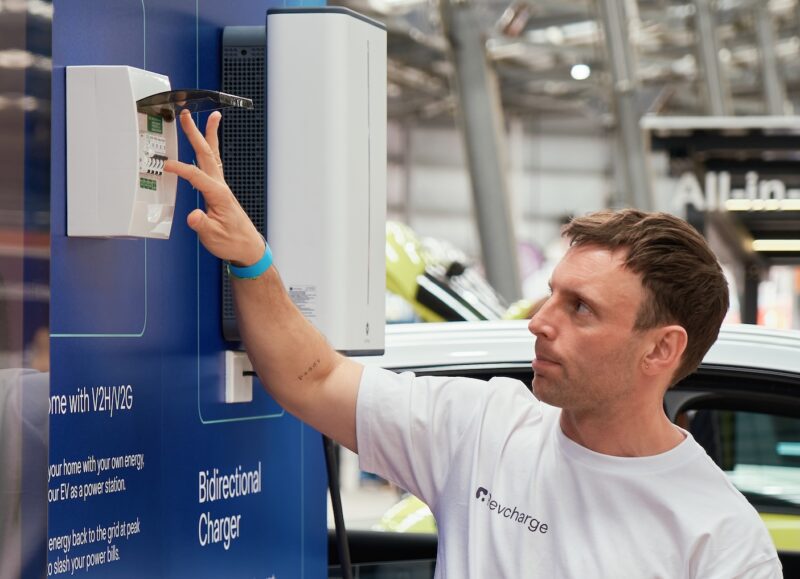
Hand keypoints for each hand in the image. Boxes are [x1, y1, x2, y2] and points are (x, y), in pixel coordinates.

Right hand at [164, 109, 263, 266]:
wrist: (247, 248)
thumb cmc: (232, 242)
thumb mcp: (214, 237)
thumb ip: (202, 225)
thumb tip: (193, 216)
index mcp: (219, 195)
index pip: (197, 176)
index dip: (181, 169)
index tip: (166, 166)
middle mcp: (221, 187)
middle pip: (207, 154)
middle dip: (197, 133)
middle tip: (187, 115)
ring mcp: (222, 188)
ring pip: (213, 156)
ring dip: (210, 136)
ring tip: (211, 117)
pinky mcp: (220, 192)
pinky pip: (214, 166)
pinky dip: (209, 152)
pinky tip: (206, 147)